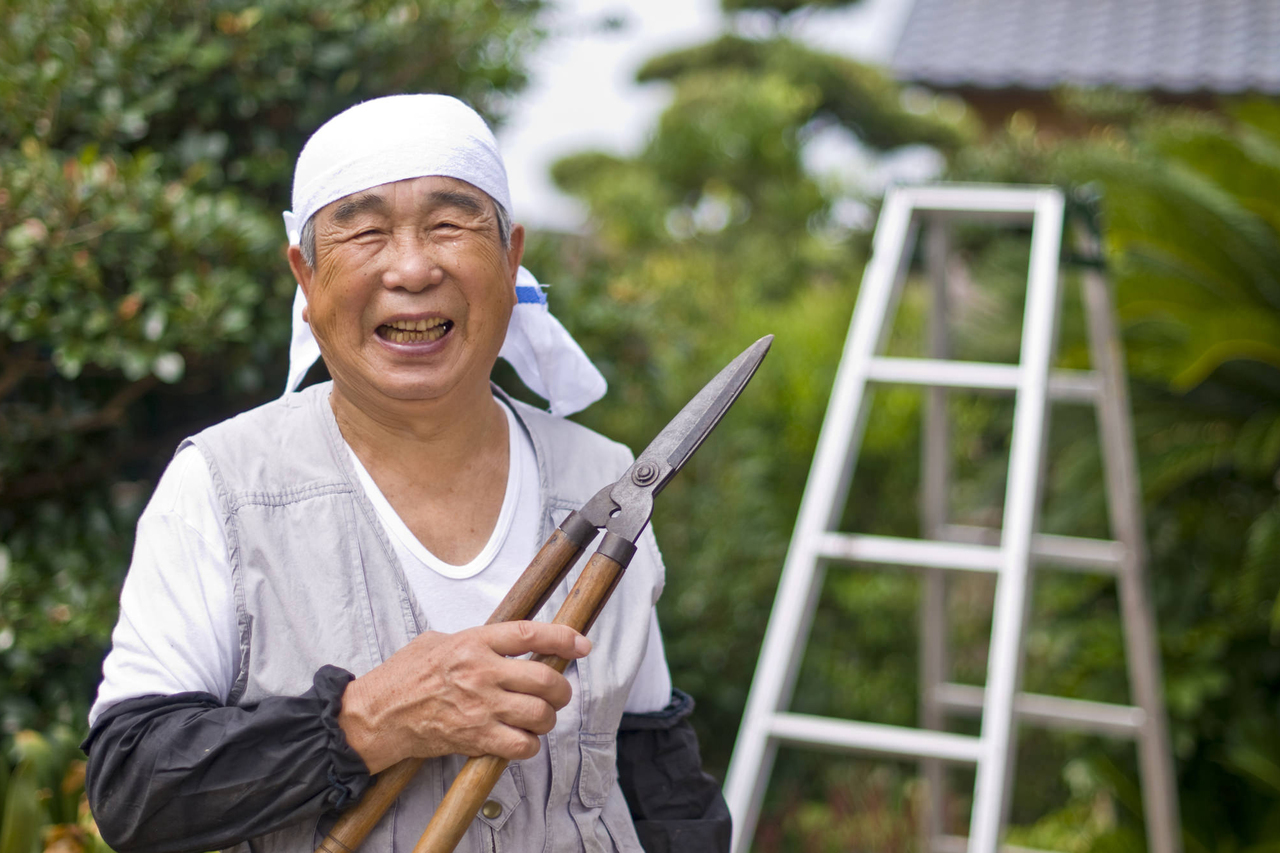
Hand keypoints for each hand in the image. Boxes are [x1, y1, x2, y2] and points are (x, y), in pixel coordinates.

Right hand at [337, 621, 590, 773]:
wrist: (377, 716)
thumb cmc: (403, 677)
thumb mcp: (437, 641)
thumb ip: (474, 639)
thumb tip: (506, 640)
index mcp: (473, 642)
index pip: (530, 634)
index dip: (563, 638)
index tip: (582, 644)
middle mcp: (481, 672)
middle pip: (545, 679)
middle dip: (561, 688)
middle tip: (558, 693)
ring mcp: (480, 707)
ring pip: (539, 714)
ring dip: (547, 718)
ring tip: (539, 718)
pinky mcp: (475, 738)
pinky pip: (521, 745)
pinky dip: (529, 745)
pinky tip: (520, 740)